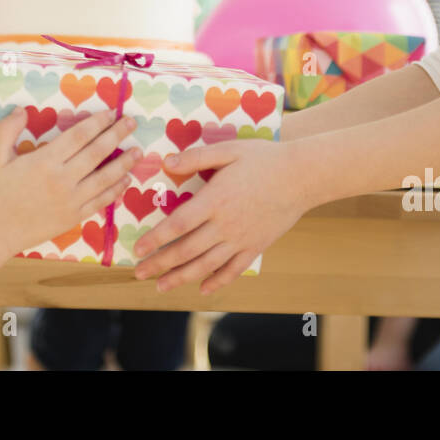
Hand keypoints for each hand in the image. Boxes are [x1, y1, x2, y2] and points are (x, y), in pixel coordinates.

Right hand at [0, 108, 139, 253]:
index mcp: (45, 161)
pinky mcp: (74, 216)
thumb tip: (23, 110)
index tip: (111, 112)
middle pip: (97, 152)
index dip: (97, 122)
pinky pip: (101, 201)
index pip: (79, 136)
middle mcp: (62, 179)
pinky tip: (126, 180)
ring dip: (124, 163)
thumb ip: (8, 129)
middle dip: (117, 135)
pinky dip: (116, 190)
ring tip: (138, 152)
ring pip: (105, 178)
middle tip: (132, 122)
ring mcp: (71, 200)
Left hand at [131, 138, 304, 294]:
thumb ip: (197, 157)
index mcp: (214, 200)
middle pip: (186, 250)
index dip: (155, 239)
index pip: (177, 225)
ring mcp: (241, 239)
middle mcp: (225, 225)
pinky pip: (233, 270)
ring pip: (206, 265)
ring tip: (160, 286)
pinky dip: (217, 282)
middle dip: (160, 264)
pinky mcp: (256, 246)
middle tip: (139, 273)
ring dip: (180, 278)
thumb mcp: (229, 150)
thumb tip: (166, 162)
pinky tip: (203, 289)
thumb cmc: (264, 158)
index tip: (137, 249)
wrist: (303, 176)